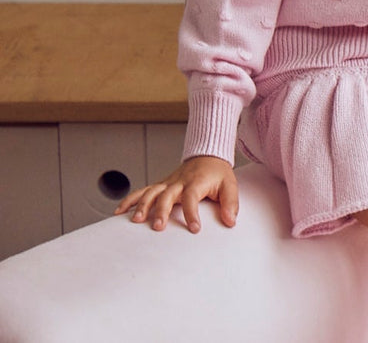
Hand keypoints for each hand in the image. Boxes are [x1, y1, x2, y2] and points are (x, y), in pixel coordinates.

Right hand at [115, 155, 238, 233]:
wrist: (208, 155)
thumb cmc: (218, 173)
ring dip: (142, 205)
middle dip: (161, 211)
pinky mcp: (161, 185)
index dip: (192, 213)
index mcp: (196, 182)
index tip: (194, 229)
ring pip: (151, 192)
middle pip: (167, 195)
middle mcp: (179, 182)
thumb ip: (231, 203)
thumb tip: (230, 222)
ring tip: (135, 221)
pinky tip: (119, 212)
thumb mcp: (230, 185)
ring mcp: (168, 183)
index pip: (192, 197)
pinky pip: (142, 191)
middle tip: (158, 227)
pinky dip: (130, 200)